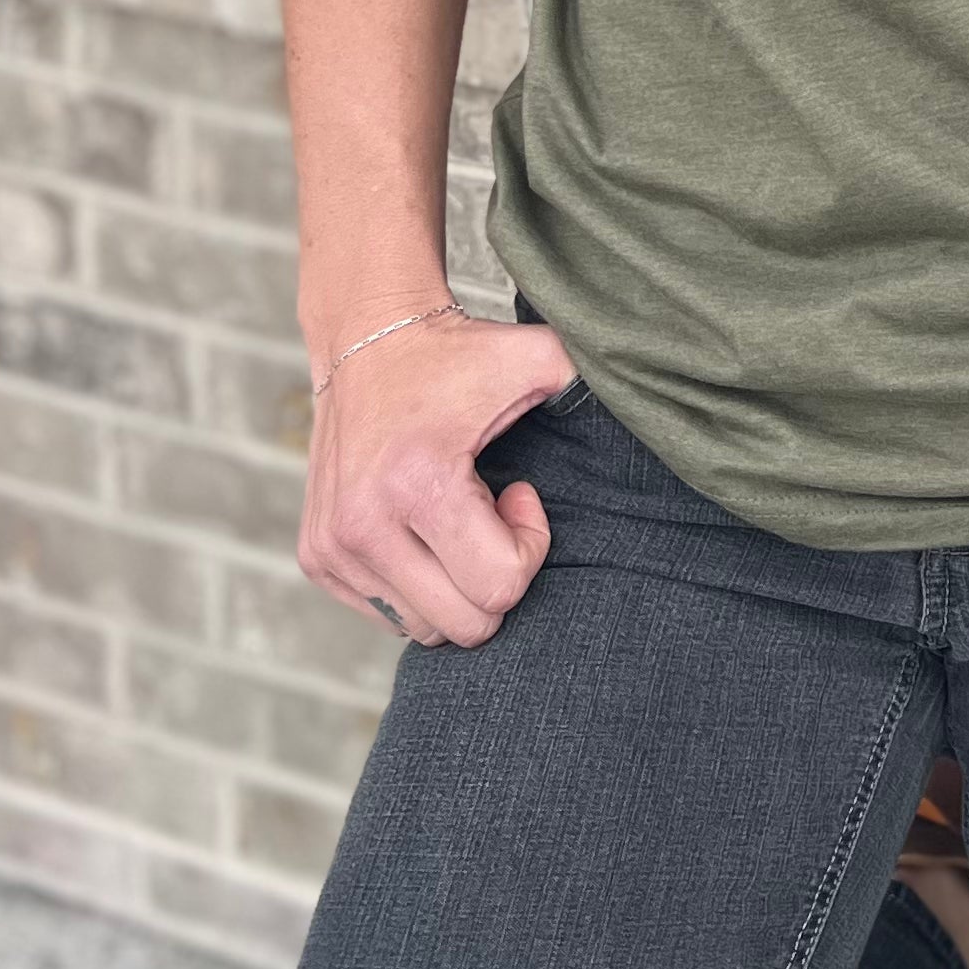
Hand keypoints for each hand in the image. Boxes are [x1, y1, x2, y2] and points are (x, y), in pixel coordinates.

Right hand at [297, 305, 581, 649]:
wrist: (369, 338)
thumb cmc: (462, 355)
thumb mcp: (537, 358)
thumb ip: (592, 382)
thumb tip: (652, 396)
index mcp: (418, 486)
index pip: (498, 588)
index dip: (528, 546)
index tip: (520, 494)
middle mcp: (364, 526)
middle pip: (463, 626)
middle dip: (495, 578)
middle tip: (493, 515)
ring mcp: (333, 548)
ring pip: (424, 630)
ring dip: (455, 585)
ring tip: (457, 520)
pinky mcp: (316, 556)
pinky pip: (387, 615)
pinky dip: (417, 585)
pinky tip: (423, 527)